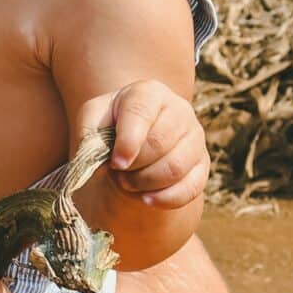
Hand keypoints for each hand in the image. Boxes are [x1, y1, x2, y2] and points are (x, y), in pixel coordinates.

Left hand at [89, 80, 208, 209]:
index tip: (116, 163)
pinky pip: (190, 188)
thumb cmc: (112, 125)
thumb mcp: (93, 120)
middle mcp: (179, 110)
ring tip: (128, 183)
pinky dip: (165, 199)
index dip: (128, 142)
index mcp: (149, 93)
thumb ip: (90, 134)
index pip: (141, 114)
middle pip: (159, 143)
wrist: (135, 139)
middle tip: (117, 174)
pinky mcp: (202, 163)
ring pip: (175, 168)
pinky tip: (146, 199)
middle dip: (134, 166)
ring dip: (146, 184)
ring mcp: (194, 136)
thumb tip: (101, 161)